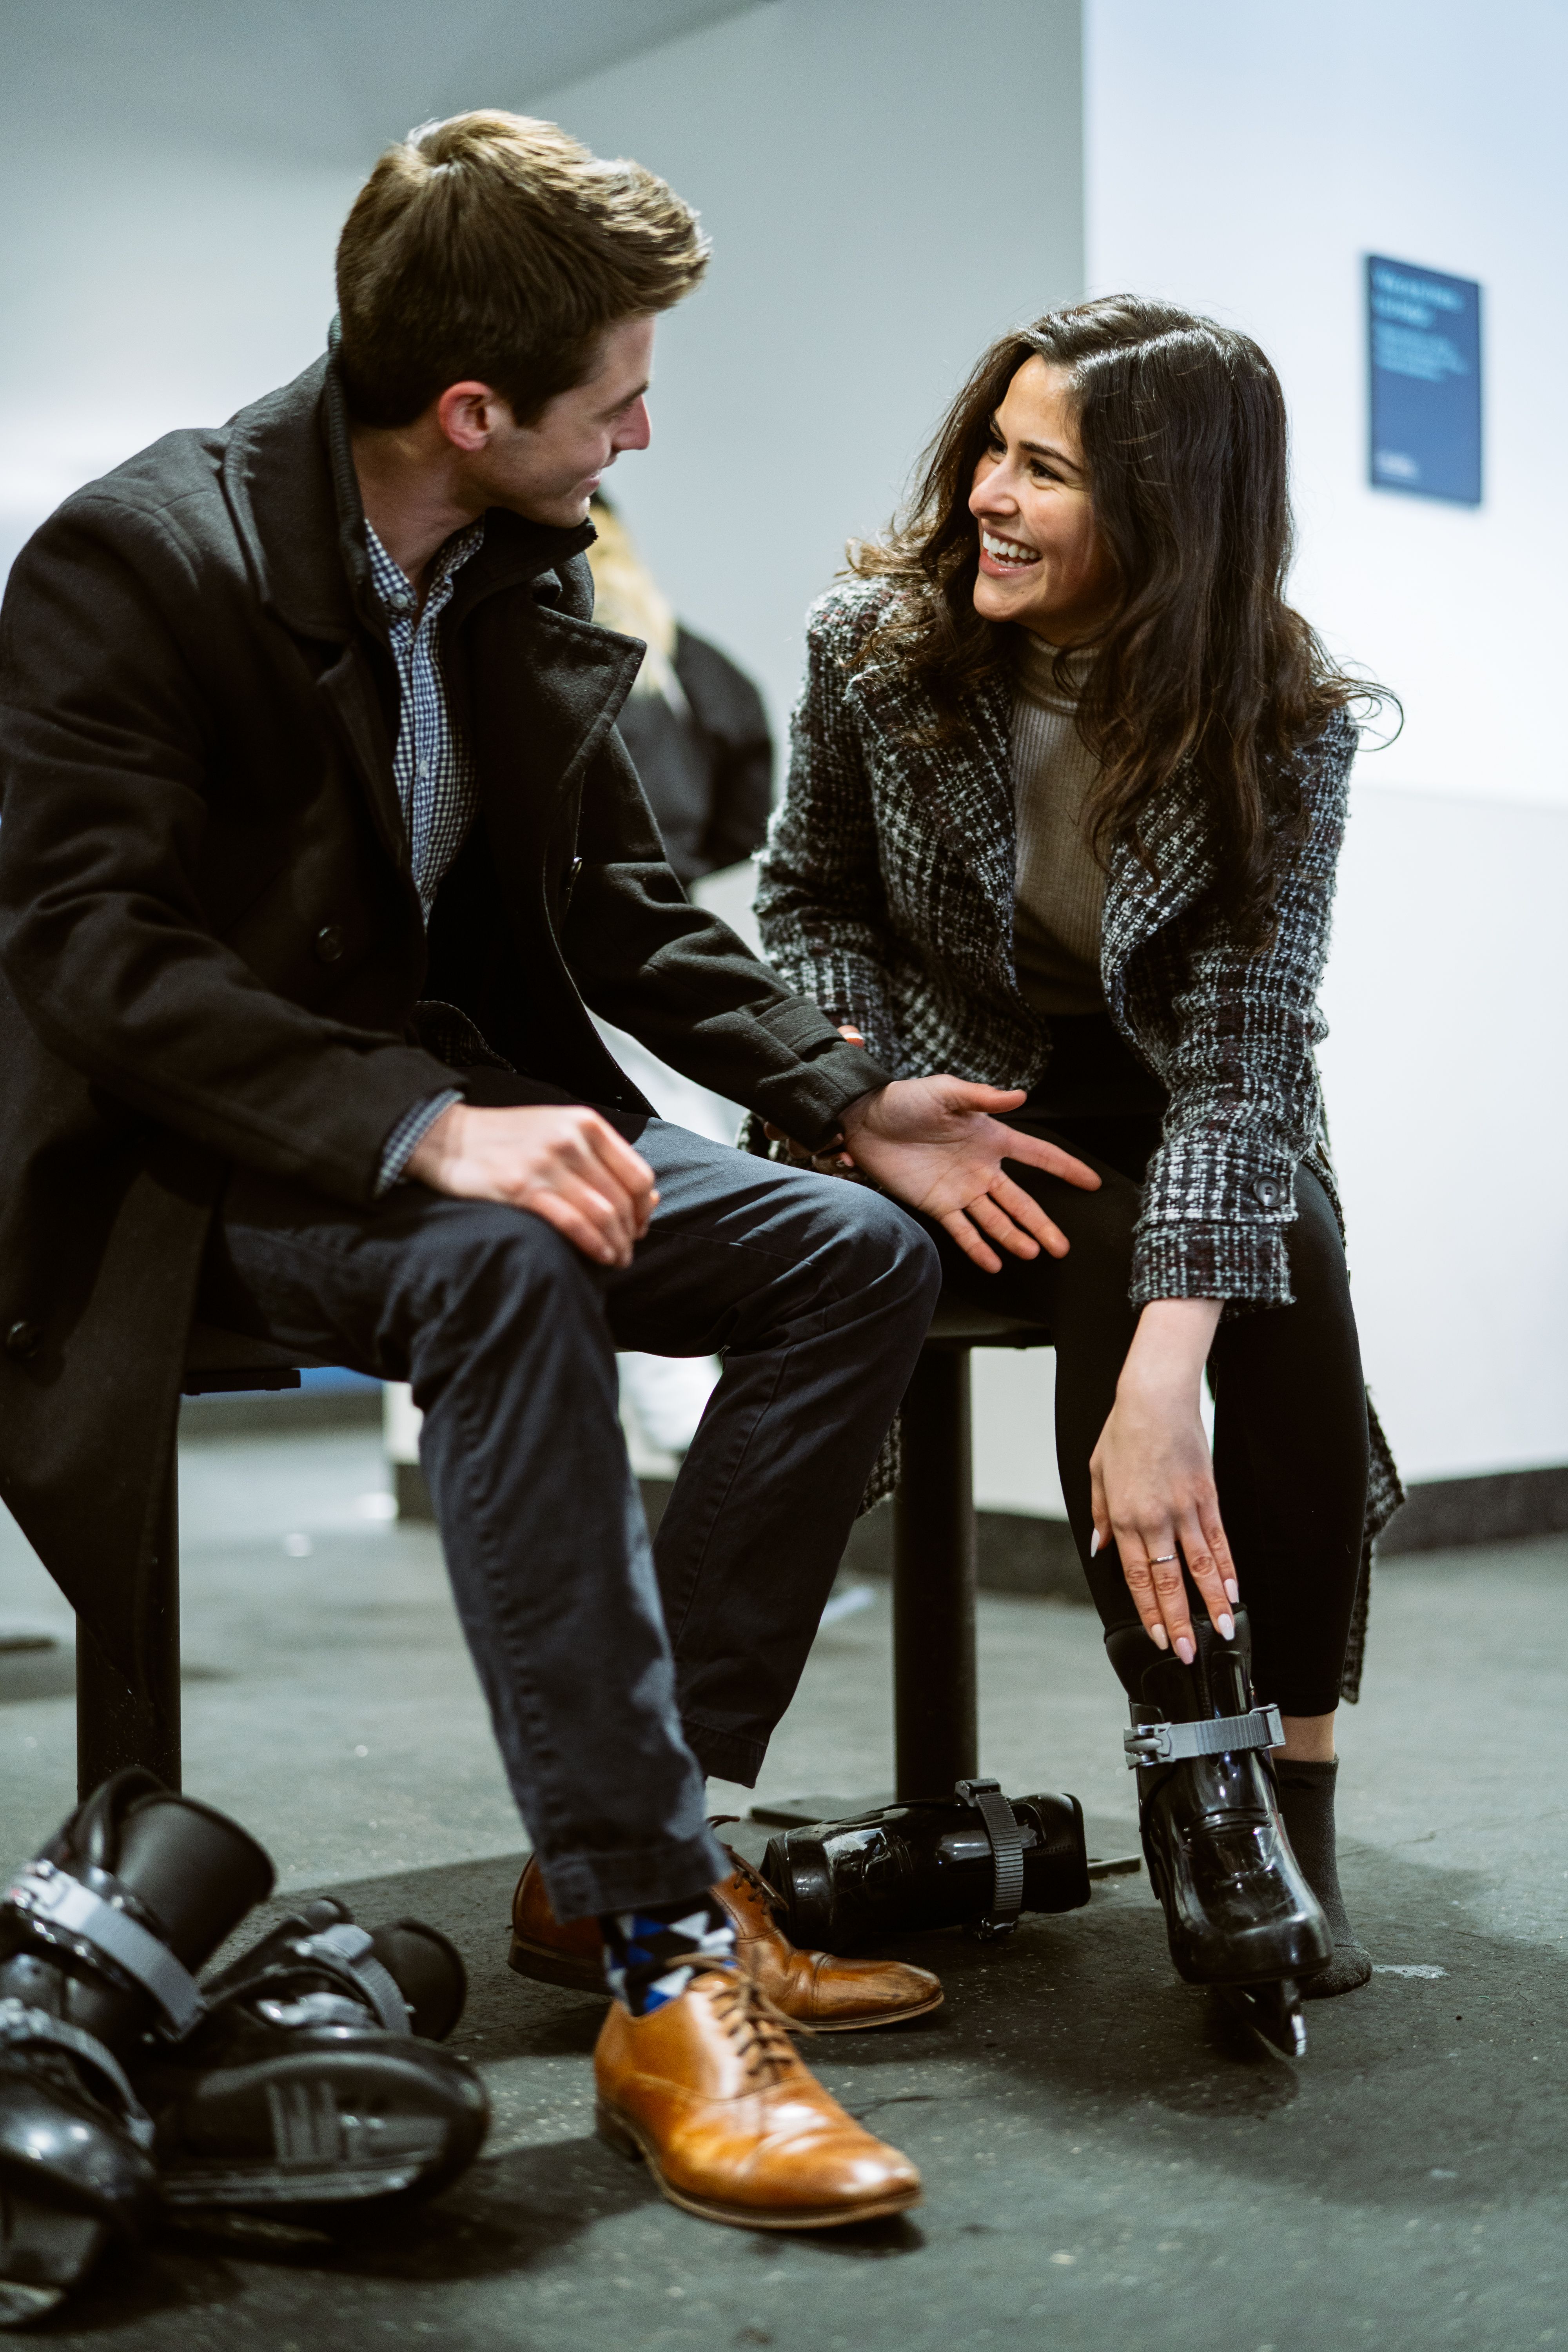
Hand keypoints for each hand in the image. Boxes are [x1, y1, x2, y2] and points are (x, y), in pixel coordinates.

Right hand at [406, 1102, 657, 1267]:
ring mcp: (546, 1163)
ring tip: (616, 1260)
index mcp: (586, 1124)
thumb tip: (650, 1199)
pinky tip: (599, 1257)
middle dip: (631, 1233)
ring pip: (602, 1214)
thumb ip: (602, 1160)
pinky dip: (593, 1245)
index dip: (643, 1208)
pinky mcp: (522, 1188)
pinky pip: (573, 1223)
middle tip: (628, 1252)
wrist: (446, 1137)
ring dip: (616, 1244)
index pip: (638, 1174)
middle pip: (622, 1199)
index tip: (638, 1227)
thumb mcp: (560, 1133)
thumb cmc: (506, 1140)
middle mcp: (571, 1140)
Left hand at [838, 1077, 1098, 1270]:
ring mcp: (961, 1190)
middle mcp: (982, 1169)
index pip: (1038, 1155)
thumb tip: (1020, 1096)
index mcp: (992, 1139)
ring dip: (1014, 1238)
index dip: (1066, 1168)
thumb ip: (983, 1097)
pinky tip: (994, 1263)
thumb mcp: (947, 1091)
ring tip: (1033, 1254)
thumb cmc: (907, 1100)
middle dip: (1043, 1223)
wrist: (866, 1121)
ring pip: (996, 1220)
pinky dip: (978, 1247)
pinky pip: (963, 1230)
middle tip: (1062, 1246)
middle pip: (1021, 1201)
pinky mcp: (937, 1205)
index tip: (1092, 1182)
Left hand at [1088, 1298, 1236, 1659]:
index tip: (1157, 1638)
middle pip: (1168, 1581)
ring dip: (1211, 1604)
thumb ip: (1100, 1514)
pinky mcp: (1207, 1496)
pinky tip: (1234, 1591)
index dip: (1148, 1612)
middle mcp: (1154, 1519)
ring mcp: (1184, 1509)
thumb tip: (1100, 1547)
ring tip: (1224, 1632)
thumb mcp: (1097, 1471)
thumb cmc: (1122, 1431)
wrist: (1154, 1397)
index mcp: (1124, 1517)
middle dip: (1178, 1622)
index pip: (1137, 1577)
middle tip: (1187, 1654)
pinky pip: (1218, 1540)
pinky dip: (1227, 1568)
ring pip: (1200, 1567)